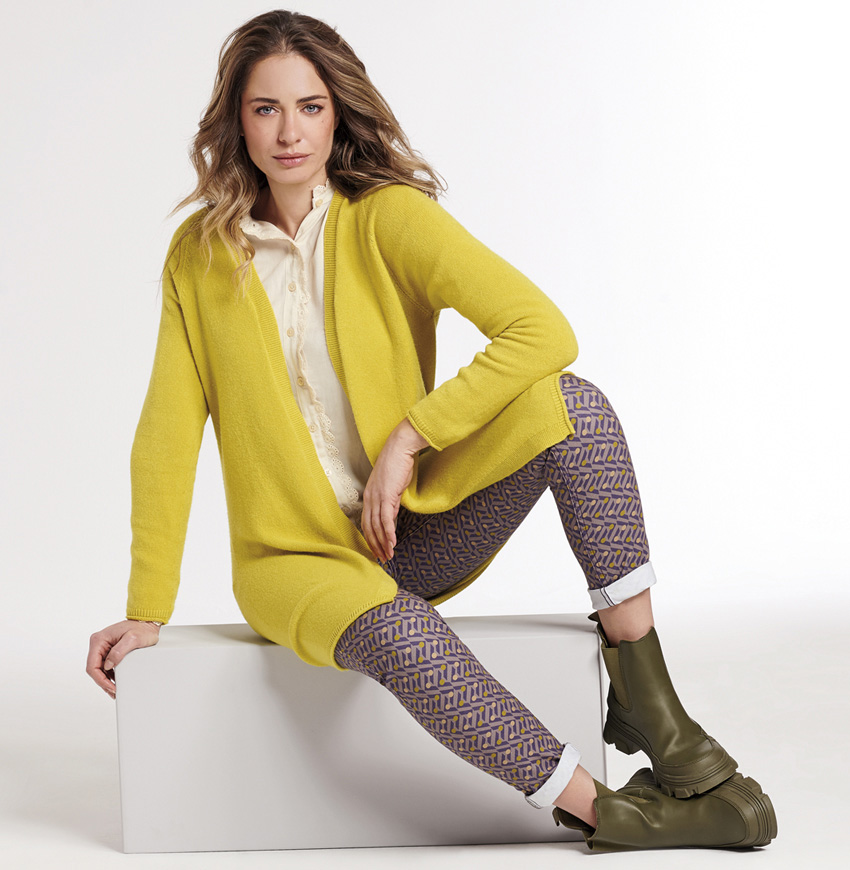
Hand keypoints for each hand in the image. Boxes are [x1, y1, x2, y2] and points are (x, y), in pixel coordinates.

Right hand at [87, 619, 160, 698]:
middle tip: (113, 692)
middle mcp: (99, 644)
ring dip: (106, 681)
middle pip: (95, 669)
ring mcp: (103, 648)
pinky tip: (115, 683)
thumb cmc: (141, 628)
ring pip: (100, 670)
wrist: (148, 623)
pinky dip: (110, 676)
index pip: (92, 665)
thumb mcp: (132, 639)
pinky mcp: (109, 652)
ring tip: (114, 690)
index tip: (110, 687)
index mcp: (99, 640)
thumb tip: (108, 665)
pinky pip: (106, 667)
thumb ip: (119, 651)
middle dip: (103, 682)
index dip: (100, 679)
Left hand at [362, 418, 428, 562]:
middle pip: (368, 528)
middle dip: (375, 545)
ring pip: (377, 526)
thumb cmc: (398, 464)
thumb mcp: (393, 487)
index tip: (377, 550)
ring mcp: (377, 497)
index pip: (366, 522)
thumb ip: (391, 503)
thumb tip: (392, 517)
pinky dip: (389, 533)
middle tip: (382, 559)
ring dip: (383, 543)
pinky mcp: (387, 495)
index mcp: (369, 496)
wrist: (400, 448)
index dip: (371, 538)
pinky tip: (392, 543)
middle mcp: (369, 498)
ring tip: (389, 555)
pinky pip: (386, 519)